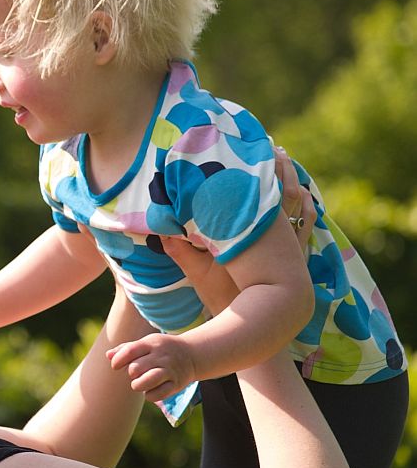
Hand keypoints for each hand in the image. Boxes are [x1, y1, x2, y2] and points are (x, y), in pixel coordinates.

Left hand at [106, 333, 196, 401]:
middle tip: (134, 374)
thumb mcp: (146, 343)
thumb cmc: (161, 349)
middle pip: (136, 368)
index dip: (118, 360)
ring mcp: (170, 370)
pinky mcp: (177, 384)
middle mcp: (161, 356)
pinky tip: (148, 392)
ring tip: (137, 384)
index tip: (115, 366)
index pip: (130, 351)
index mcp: (151, 344)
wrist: (192, 354)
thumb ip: (126, 348)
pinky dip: (150, 395)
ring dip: (138, 385)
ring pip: (149, 380)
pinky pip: (160, 393)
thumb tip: (108, 356)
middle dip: (130, 373)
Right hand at [160, 146, 317, 315]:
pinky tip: (303, 193)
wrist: (257, 321)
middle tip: (271, 146)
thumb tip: (161, 230)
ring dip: (292, 180)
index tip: (251, 149)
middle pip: (282, 191)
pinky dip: (306, 204)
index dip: (256, 168)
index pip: (256, 193)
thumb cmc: (227, 298)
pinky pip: (306, 221)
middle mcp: (273, 234)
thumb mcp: (199, 275)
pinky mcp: (297, 252)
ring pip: (297, 203)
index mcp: (249, 233)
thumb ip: (181, 252)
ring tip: (286, 162)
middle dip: (277, 167)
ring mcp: (289, 242)